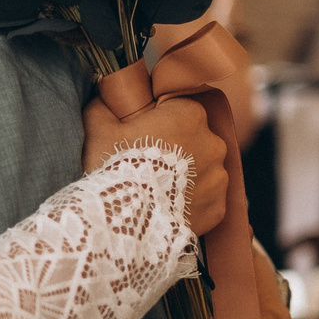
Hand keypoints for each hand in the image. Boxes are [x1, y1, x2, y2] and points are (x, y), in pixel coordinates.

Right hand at [85, 97, 227, 233]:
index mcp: (189, 114)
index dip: (158, 122)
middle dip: (176, 150)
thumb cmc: (112, 168)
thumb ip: (104, 105)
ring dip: (186, 178)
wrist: (123, 219)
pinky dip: (191, 204)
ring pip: (203, 171)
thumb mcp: (98, 127)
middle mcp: (213, 142)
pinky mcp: (218, 207)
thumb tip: (105, 98)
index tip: (142, 137)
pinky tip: (168, 208)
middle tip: (147, 166)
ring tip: (157, 191)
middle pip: (195, 140)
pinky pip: (207, 201)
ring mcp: (219, 177)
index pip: (179, 110)